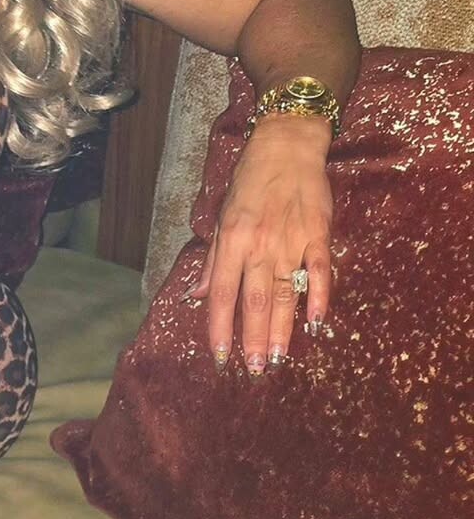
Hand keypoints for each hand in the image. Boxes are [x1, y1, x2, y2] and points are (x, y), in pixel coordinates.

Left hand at [188, 115, 334, 374]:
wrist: (286, 148)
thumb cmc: (249, 183)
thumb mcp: (221, 218)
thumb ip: (213, 260)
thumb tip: (197, 296)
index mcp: (232, 242)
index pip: (223, 295)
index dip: (220, 328)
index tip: (220, 356)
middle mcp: (259, 246)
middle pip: (254, 301)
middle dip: (252, 338)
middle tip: (254, 370)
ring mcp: (291, 241)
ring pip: (286, 293)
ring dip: (281, 328)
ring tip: (278, 358)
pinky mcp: (318, 235)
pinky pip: (320, 271)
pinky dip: (319, 297)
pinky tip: (317, 323)